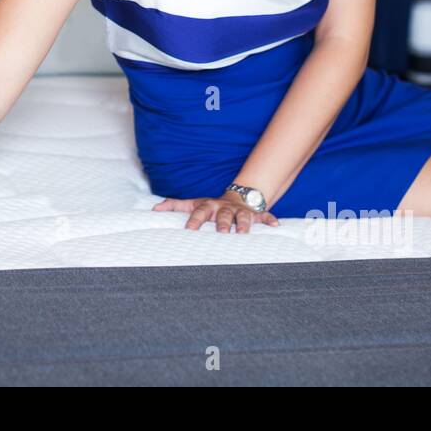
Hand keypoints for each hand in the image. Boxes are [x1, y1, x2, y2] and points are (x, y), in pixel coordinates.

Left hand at [153, 191, 280, 232]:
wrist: (238, 197)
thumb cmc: (211, 206)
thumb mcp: (193, 203)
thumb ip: (174, 205)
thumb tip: (154, 209)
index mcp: (209, 206)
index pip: (199, 212)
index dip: (194, 220)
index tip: (189, 229)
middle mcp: (225, 209)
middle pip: (223, 215)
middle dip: (222, 223)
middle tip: (221, 233)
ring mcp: (241, 211)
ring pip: (244, 217)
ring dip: (244, 224)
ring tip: (244, 233)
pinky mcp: (256, 214)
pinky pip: (265, 216)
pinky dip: (270, 220)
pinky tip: (276, 225)